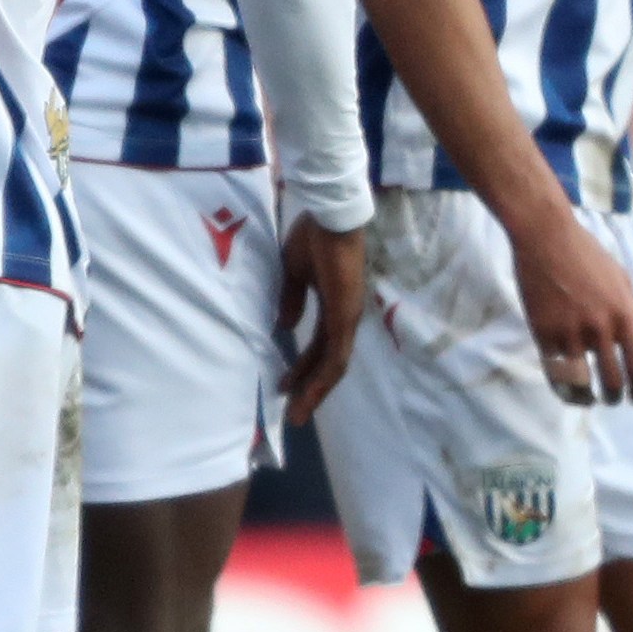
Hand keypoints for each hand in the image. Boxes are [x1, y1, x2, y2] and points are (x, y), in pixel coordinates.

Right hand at [275, 213, 367, 424]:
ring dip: (316, 392)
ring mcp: (347, 318)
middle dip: (310, 390)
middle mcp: (344, 317)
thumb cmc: (314, 237)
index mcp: (333, 306)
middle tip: (294, 414)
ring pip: (334, 366)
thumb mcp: (294, 273)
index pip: (319, 346)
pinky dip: (324, 377)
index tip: (285, 384)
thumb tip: (286, 326)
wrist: (329, 217)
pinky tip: (309, 392)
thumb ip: (291, 300)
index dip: (303, 367)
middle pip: (329, 363)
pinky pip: (336, 355)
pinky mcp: (345, 316)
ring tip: (298, 414)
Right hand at [507, 201, 632, 405]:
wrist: (547, 238)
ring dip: (586, 398)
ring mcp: (570, 333)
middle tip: (613, 401)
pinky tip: (566, 388)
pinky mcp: (544, 333)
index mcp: (625, 315)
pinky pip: (554, 371)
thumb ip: (631, 313)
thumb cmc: (587, 254)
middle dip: (614, 397)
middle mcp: (601, 329)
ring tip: (588, 401)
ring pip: (581, 382)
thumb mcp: (622, 280)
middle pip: (612, 381)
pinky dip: (562, 385)